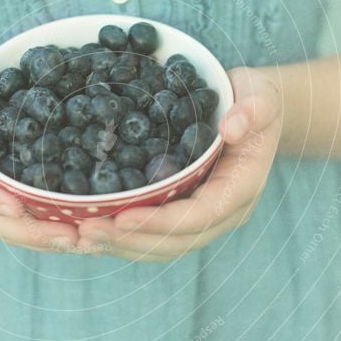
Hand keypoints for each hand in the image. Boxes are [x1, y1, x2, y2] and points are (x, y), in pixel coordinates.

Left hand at [76, 67, 282, 261]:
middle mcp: (220, 214)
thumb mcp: (261, 94)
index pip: (200, 216)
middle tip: (87, 231)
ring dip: (119, 245)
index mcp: (240, 190)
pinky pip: (149, 234)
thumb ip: (254, 108)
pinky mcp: (179, 214)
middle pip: (175, 242)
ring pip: (159, 246)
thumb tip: (232, 127)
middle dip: (130, 240)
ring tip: (79, 236)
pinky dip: (119, 237)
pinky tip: (85, 232)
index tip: (123, 216)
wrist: (255, 113)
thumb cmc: (257, 100)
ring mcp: (199, 218)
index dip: (162, 221)